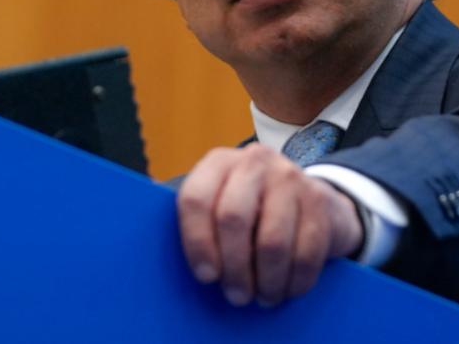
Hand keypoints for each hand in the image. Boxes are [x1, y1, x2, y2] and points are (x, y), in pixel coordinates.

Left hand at [176, 143, 363, 306]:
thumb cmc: (254, 210)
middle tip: (236, 296)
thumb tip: (139, 236)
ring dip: (267, 281)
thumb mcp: (221, 202)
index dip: (196, 243)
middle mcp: (253, 160)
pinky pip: (307, 250)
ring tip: (262, 297)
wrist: (314, 199)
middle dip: (234, 267)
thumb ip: (195, 216)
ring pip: (271, 240)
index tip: (206, 276)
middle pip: (233, 218)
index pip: (195, 199)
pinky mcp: (319, 197)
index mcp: (218, 163)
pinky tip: (287, 290)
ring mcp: (289, 175)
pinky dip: (295, 280)